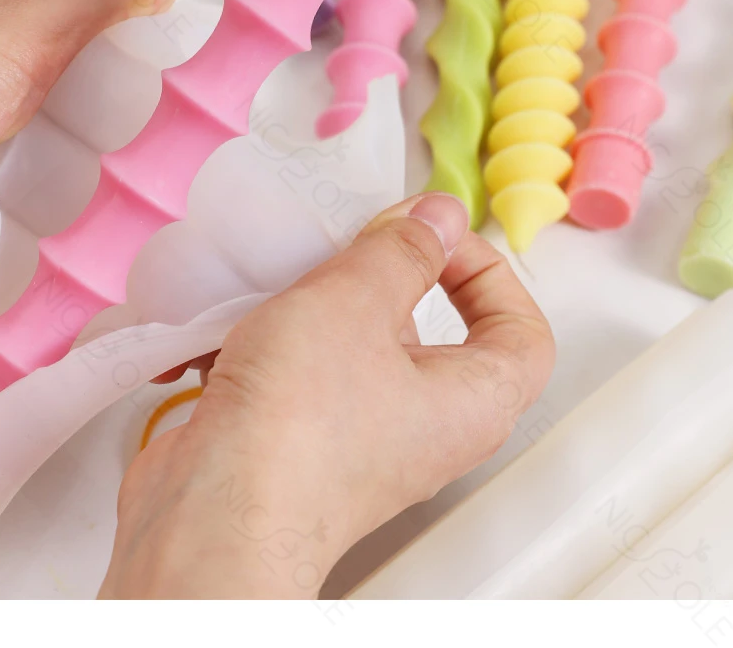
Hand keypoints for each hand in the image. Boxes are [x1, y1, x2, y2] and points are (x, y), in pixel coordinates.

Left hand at [0, 0, 261, 276]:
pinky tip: (133, 156)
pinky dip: (105, 143)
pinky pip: (72, 133)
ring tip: (191, 101)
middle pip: (105, 3)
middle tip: (229, 30)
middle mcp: (1, 19)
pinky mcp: (2, 141)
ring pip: (93, 74)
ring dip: (138, 89)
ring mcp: (2, 82)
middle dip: (168, 14)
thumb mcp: (11, 29)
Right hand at [100, 192, 554, 598]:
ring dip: (323, 304)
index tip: (433, 239)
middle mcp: (426, 428)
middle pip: (433, 334)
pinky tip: (236, 324)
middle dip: (389, 278)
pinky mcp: (303, 441)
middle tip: (353, 244)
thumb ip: (403, 249)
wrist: (209, 516)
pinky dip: (276, 340)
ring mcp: (363, 439)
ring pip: (360, 348)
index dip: (489, 272)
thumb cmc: (297, 423)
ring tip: (289, 278)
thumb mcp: (357, 301)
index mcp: (471, 401)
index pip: (523, 332)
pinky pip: (306, 373)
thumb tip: (438, 216)